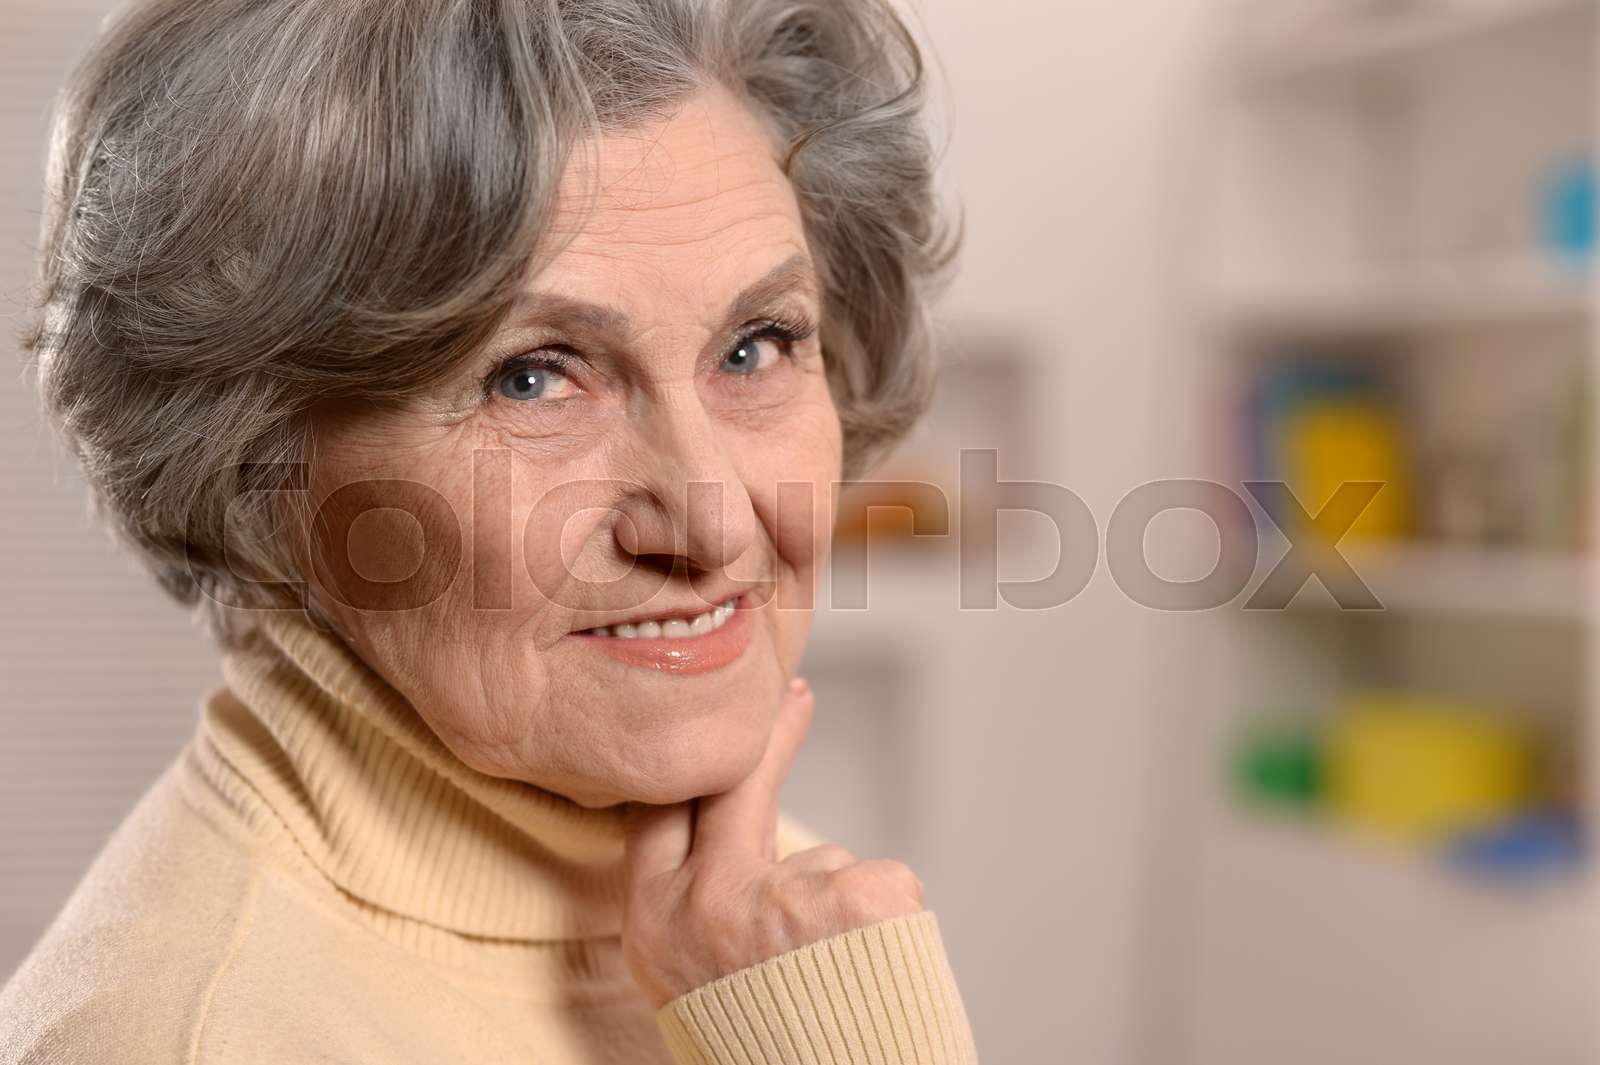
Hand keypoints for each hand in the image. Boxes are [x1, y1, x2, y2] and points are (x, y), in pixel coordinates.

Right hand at [620, 677, 926, 1007]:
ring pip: (822, 863)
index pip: (662, 810)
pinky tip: (872, 968)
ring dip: (836, 904)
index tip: (728, 716)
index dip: (694, 760)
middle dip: (767, 738)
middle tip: (794, 697)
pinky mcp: (864, 898)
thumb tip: (728, 822)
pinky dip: (886, 918)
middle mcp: (710, 903)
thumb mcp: (688, 980)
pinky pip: (880, 884)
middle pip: (736, 787)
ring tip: (834, 978)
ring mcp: (788, 896)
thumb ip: (691, 905)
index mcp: (655, 926)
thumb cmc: (762, 1047)